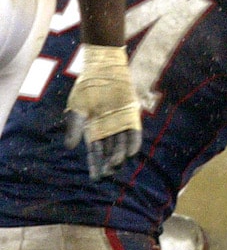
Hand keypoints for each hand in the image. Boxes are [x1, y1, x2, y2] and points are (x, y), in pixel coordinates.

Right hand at [64, 44, 142, 179]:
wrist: (103, 70)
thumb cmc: (87, 89)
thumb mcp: (77, 109)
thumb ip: (75, 127)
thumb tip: (70, 147)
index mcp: (93, 131)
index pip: (95, 153)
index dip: (95, 165)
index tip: (96, 179)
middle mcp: (108, 131)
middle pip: (109, 152)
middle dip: (108, 164)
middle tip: (107, 174)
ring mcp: (120, 124)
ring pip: (121, 145)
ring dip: (119, 156)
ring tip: (116, 165)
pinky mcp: (131, 117)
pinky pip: (134, 133)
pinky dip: (133, 143)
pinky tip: (131, 153)